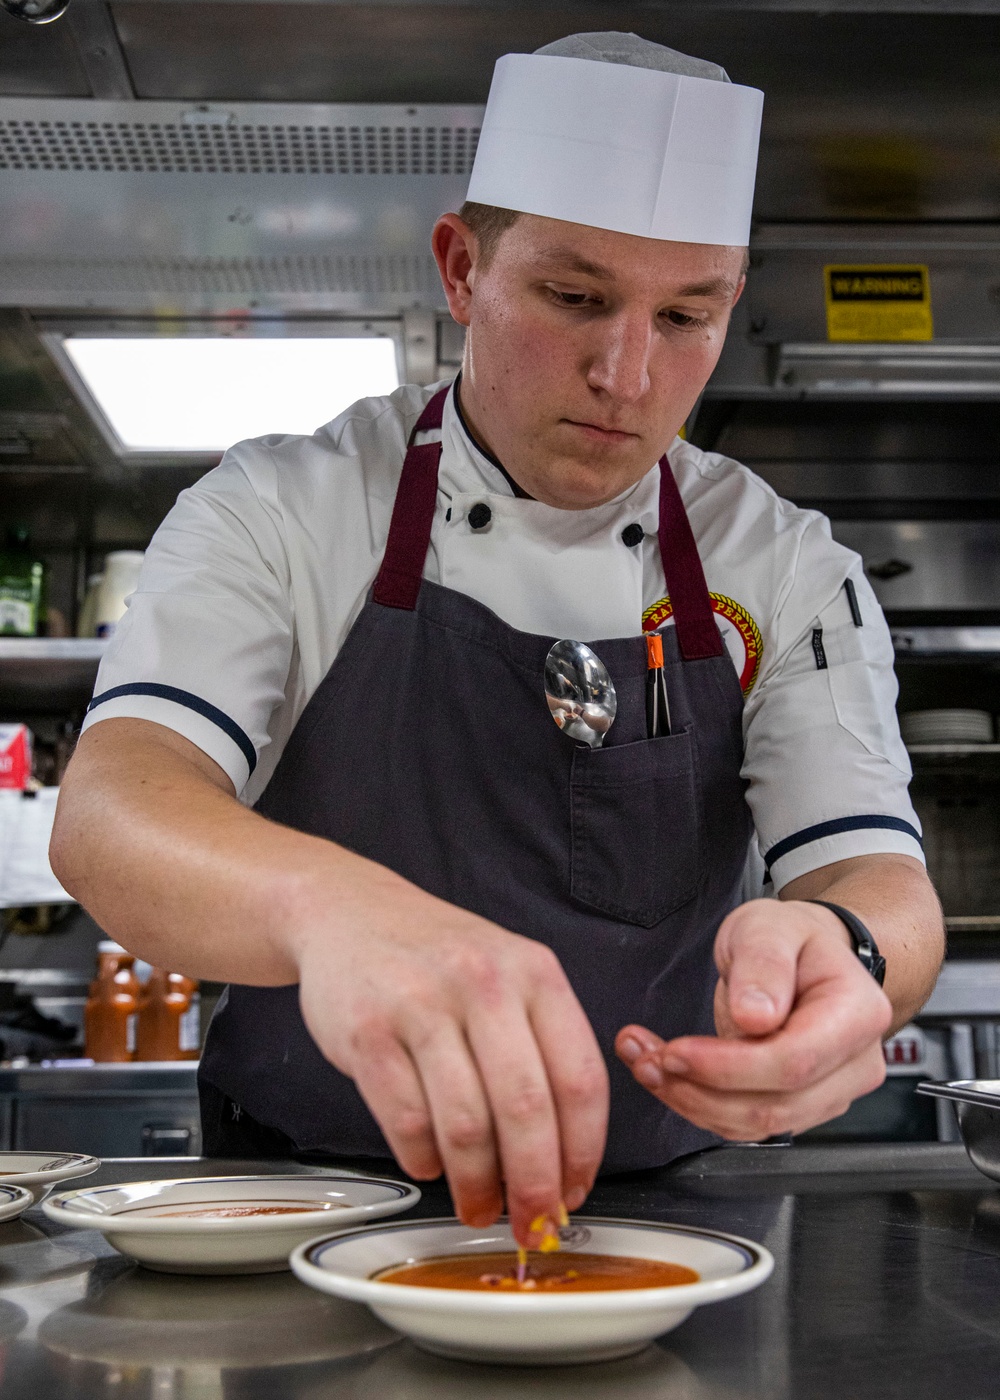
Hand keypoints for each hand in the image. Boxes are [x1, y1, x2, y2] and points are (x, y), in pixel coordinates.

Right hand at [295, 867, 608, 1242]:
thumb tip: (562, 1159)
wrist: (349, 912)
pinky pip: (405, 1120)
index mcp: (534, 973)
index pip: (580, 1078)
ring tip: (477, 1206)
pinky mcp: (368, 1031)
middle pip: (526, 1111)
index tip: (574, 1191)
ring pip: (464, 1125)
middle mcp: (483, 984)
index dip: (583, 1151)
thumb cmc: (437, 958)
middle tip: (530, 1222)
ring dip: (475, 1184)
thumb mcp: (506, 974)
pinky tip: (430, 1163)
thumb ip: (539, 1048)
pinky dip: (422, 1158)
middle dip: (533, 1184)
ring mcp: (421, 1005)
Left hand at [614, 899, 891, 1140]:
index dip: (729, 1067)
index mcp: (857, 1013)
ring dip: (691, 1101)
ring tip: (645, 1060)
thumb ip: (762, 964)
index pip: (794, 1061)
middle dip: (699, 1090)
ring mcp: (832, 1092)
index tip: (676, 1051)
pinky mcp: (801, 1107)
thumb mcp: (768, 927)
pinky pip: (747, 1123)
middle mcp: (856, 1062)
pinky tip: (666, 1074)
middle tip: (644, 1057)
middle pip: (775, 1105)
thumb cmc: (790, 938)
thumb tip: (756, 1017)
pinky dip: (699, 1105)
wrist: (805, 956)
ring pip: (758, 1124)